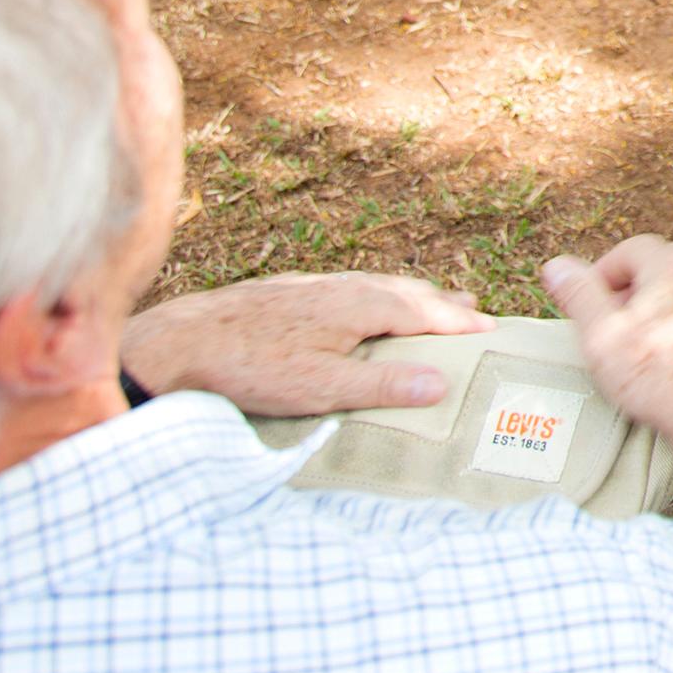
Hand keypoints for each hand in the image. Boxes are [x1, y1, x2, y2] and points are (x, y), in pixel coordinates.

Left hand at [120, 272, 489, 413]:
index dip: (459, 324)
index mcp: (359, 306)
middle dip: (440, 303)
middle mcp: (341, 287)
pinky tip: (356, 307)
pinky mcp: (286, 292)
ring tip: (424, 304)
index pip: (425, 313)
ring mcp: (312, 286)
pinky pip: (346, 289)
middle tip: (471, 312)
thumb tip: (441, 382)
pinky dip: (372, 297)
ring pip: (373, 287)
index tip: (492, 329)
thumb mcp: (322, 387)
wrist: (181, 342)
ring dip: (407, 297)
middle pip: (404, 292)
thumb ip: (382, 384)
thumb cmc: (252, 367)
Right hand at [543, 236, 672, 456]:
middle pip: (667, 264)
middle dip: (640, 286)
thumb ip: (579, 294)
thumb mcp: (601, 336)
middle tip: (621, 321)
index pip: (631, 250)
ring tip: (656, 338)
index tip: (593, 301)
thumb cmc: (658, 378)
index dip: (605, 273)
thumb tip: (557, 266)